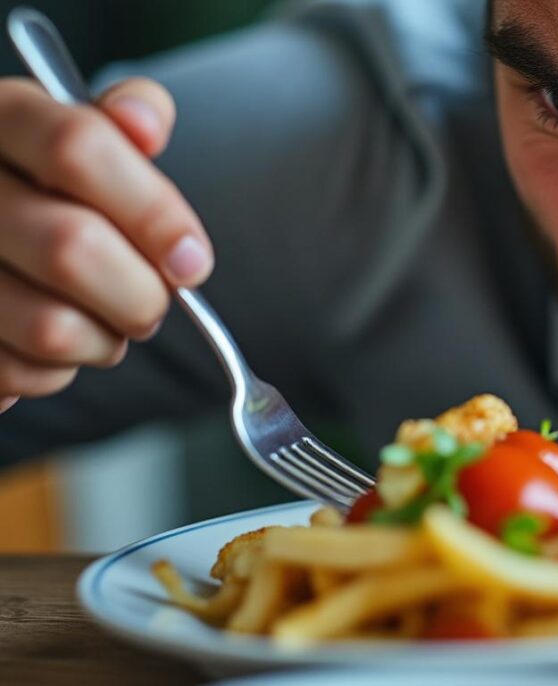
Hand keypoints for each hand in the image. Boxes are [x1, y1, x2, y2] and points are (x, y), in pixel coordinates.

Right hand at [0, 77, 212, 411]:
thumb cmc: (46, 185)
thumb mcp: (80, 130)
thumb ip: (126, 117)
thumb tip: (145, 123)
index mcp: (1, 118)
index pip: (78, 149)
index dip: (153, 212)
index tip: (193, 260)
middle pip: (72, 248)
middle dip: (141, 293)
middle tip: (152, 301)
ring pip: (49, 327)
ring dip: (106, 341)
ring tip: (107, 322)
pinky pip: (21, 373)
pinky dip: (58, 371)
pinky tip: (55, 343)